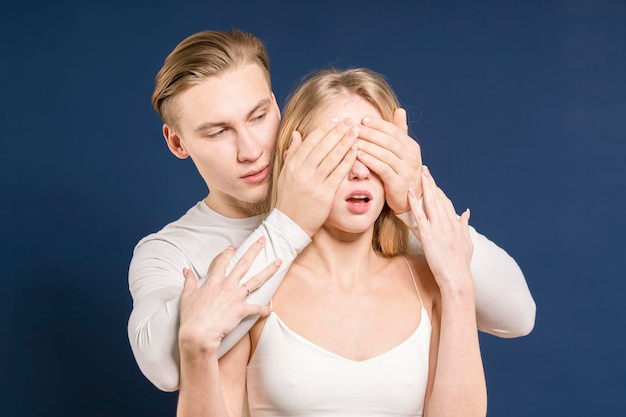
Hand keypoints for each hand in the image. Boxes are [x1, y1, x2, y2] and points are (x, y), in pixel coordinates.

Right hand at [178, 237, 281, 355]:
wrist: (198, 334)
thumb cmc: (191, 316)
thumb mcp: (186, 296)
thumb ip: (189, 281)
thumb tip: (186, 270)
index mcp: (214, 281)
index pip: (222, 262)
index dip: (228, 253)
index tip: (234, 247)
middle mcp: (227, 285)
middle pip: (243, 264)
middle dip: (254, 250)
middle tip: (263, 240)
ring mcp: (236, 297)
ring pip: (256, 280)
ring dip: (268, 270)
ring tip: (279, 262)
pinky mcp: (241, 310)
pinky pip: (256, 308)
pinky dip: (264, 309)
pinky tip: (270, 309)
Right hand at [275, 118, 357, 235]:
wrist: (289, 224)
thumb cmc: (289, 198)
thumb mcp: (285, 174)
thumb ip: (293, 153)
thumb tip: (297, 133)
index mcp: (292, 164)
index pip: (311, 141)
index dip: (325, 129)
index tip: (336, 120)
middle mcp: (302, 171)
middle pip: (323, 146)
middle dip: (338, 131)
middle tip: (351, 121)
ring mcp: (313, 183)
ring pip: (332, 158)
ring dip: (345, 143)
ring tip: (356, 132)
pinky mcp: (324, 194)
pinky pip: (338, 174)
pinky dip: (347, 161)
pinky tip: (355, 152)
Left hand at [355, 108, 422, 213]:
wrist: (410, 200)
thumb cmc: (401, 172)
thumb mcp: (402, 152)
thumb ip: (399, 132)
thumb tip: (400, 110)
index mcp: (411, 146)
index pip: (394, 131)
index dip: (379, 124)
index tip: (363, 119)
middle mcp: (411, 157)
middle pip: (389, 141)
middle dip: (370, 133)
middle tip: (354, 128)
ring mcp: (406, 170)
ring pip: (385, 154)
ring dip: (367, 146)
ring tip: (353, 140)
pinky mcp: (398, 183)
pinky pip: (383, 169)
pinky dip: (370, 161)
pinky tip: (358, 155)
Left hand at [409, 166, 472, 289]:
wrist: (457, 278)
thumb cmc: (461, 264)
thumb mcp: (467, 242)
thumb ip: (464, 225)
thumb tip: (466, 212)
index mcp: (455, 224)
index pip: (446, 202)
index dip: (439, 191)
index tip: (432, 181)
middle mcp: (447, 222)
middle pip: (438, 197)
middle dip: (431, 182)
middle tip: (425, 169)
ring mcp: (438, 228)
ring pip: (431, 202)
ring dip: (425, 186)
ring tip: (419, 173)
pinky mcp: (428, 235)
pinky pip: (420, 215)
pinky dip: (414, 202)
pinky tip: (409, 192)